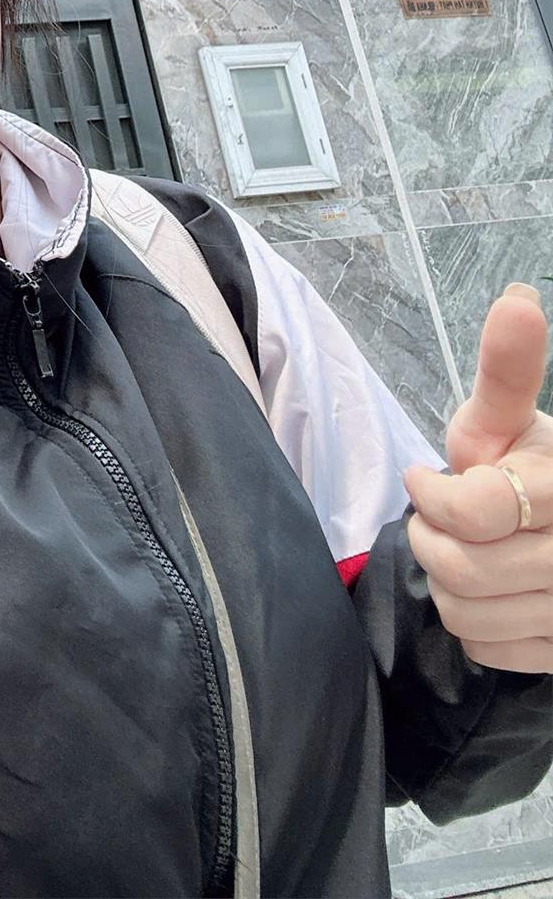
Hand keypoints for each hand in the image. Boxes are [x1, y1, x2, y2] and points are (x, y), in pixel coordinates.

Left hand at [402, 282, 552, 673]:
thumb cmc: (527, 466)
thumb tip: (516, 300)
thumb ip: (507, 371)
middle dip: (431, 539)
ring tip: (461, 551)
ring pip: (471, 615)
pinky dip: (474, 627)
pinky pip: (491, 651)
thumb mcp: (507, 419)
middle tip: (437, 520)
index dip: (435, 497)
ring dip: (446, 585)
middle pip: (466, 569)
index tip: (425, 481)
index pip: (477, 511)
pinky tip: (488, 593)